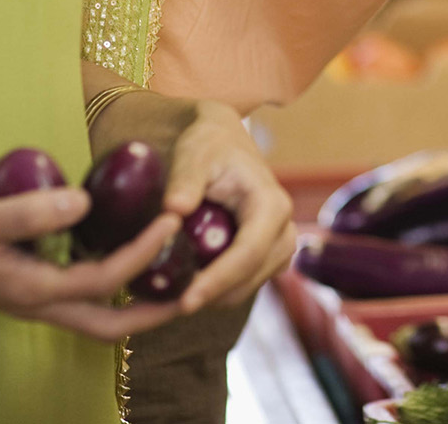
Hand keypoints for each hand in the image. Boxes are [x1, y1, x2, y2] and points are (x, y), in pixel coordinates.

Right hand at [0, 187, 183, 340]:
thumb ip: (27, 213)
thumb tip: (84, 204)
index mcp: (30, 291)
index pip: (105, 280)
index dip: (143, 253)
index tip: (172, 220)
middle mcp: (37, 303)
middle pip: (109, 326)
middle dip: (155, 313)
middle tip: (197, 289)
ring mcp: (31, 298)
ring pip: (96, 316)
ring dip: (137, 303)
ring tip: (174, 276)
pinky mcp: (27, 285)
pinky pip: (81, 296)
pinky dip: (112, 287)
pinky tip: (127, 256)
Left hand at [159, 100, 296, 313]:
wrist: (224, 141)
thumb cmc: (209, 143)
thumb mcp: (194, 153)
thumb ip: (185, 179)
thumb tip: (175, 208)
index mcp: (271, 204)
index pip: (248, 253)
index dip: (218, 281)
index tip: (185, 302)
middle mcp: (283, 229)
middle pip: (249, 278)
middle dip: (211, 295)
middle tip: (164, 306)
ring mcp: (278, 246)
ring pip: (246, 287)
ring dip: (212, 295)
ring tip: (169, 296)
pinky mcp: (265, 256)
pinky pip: (242, 284)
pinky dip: (216, 289)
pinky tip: (183, 285)